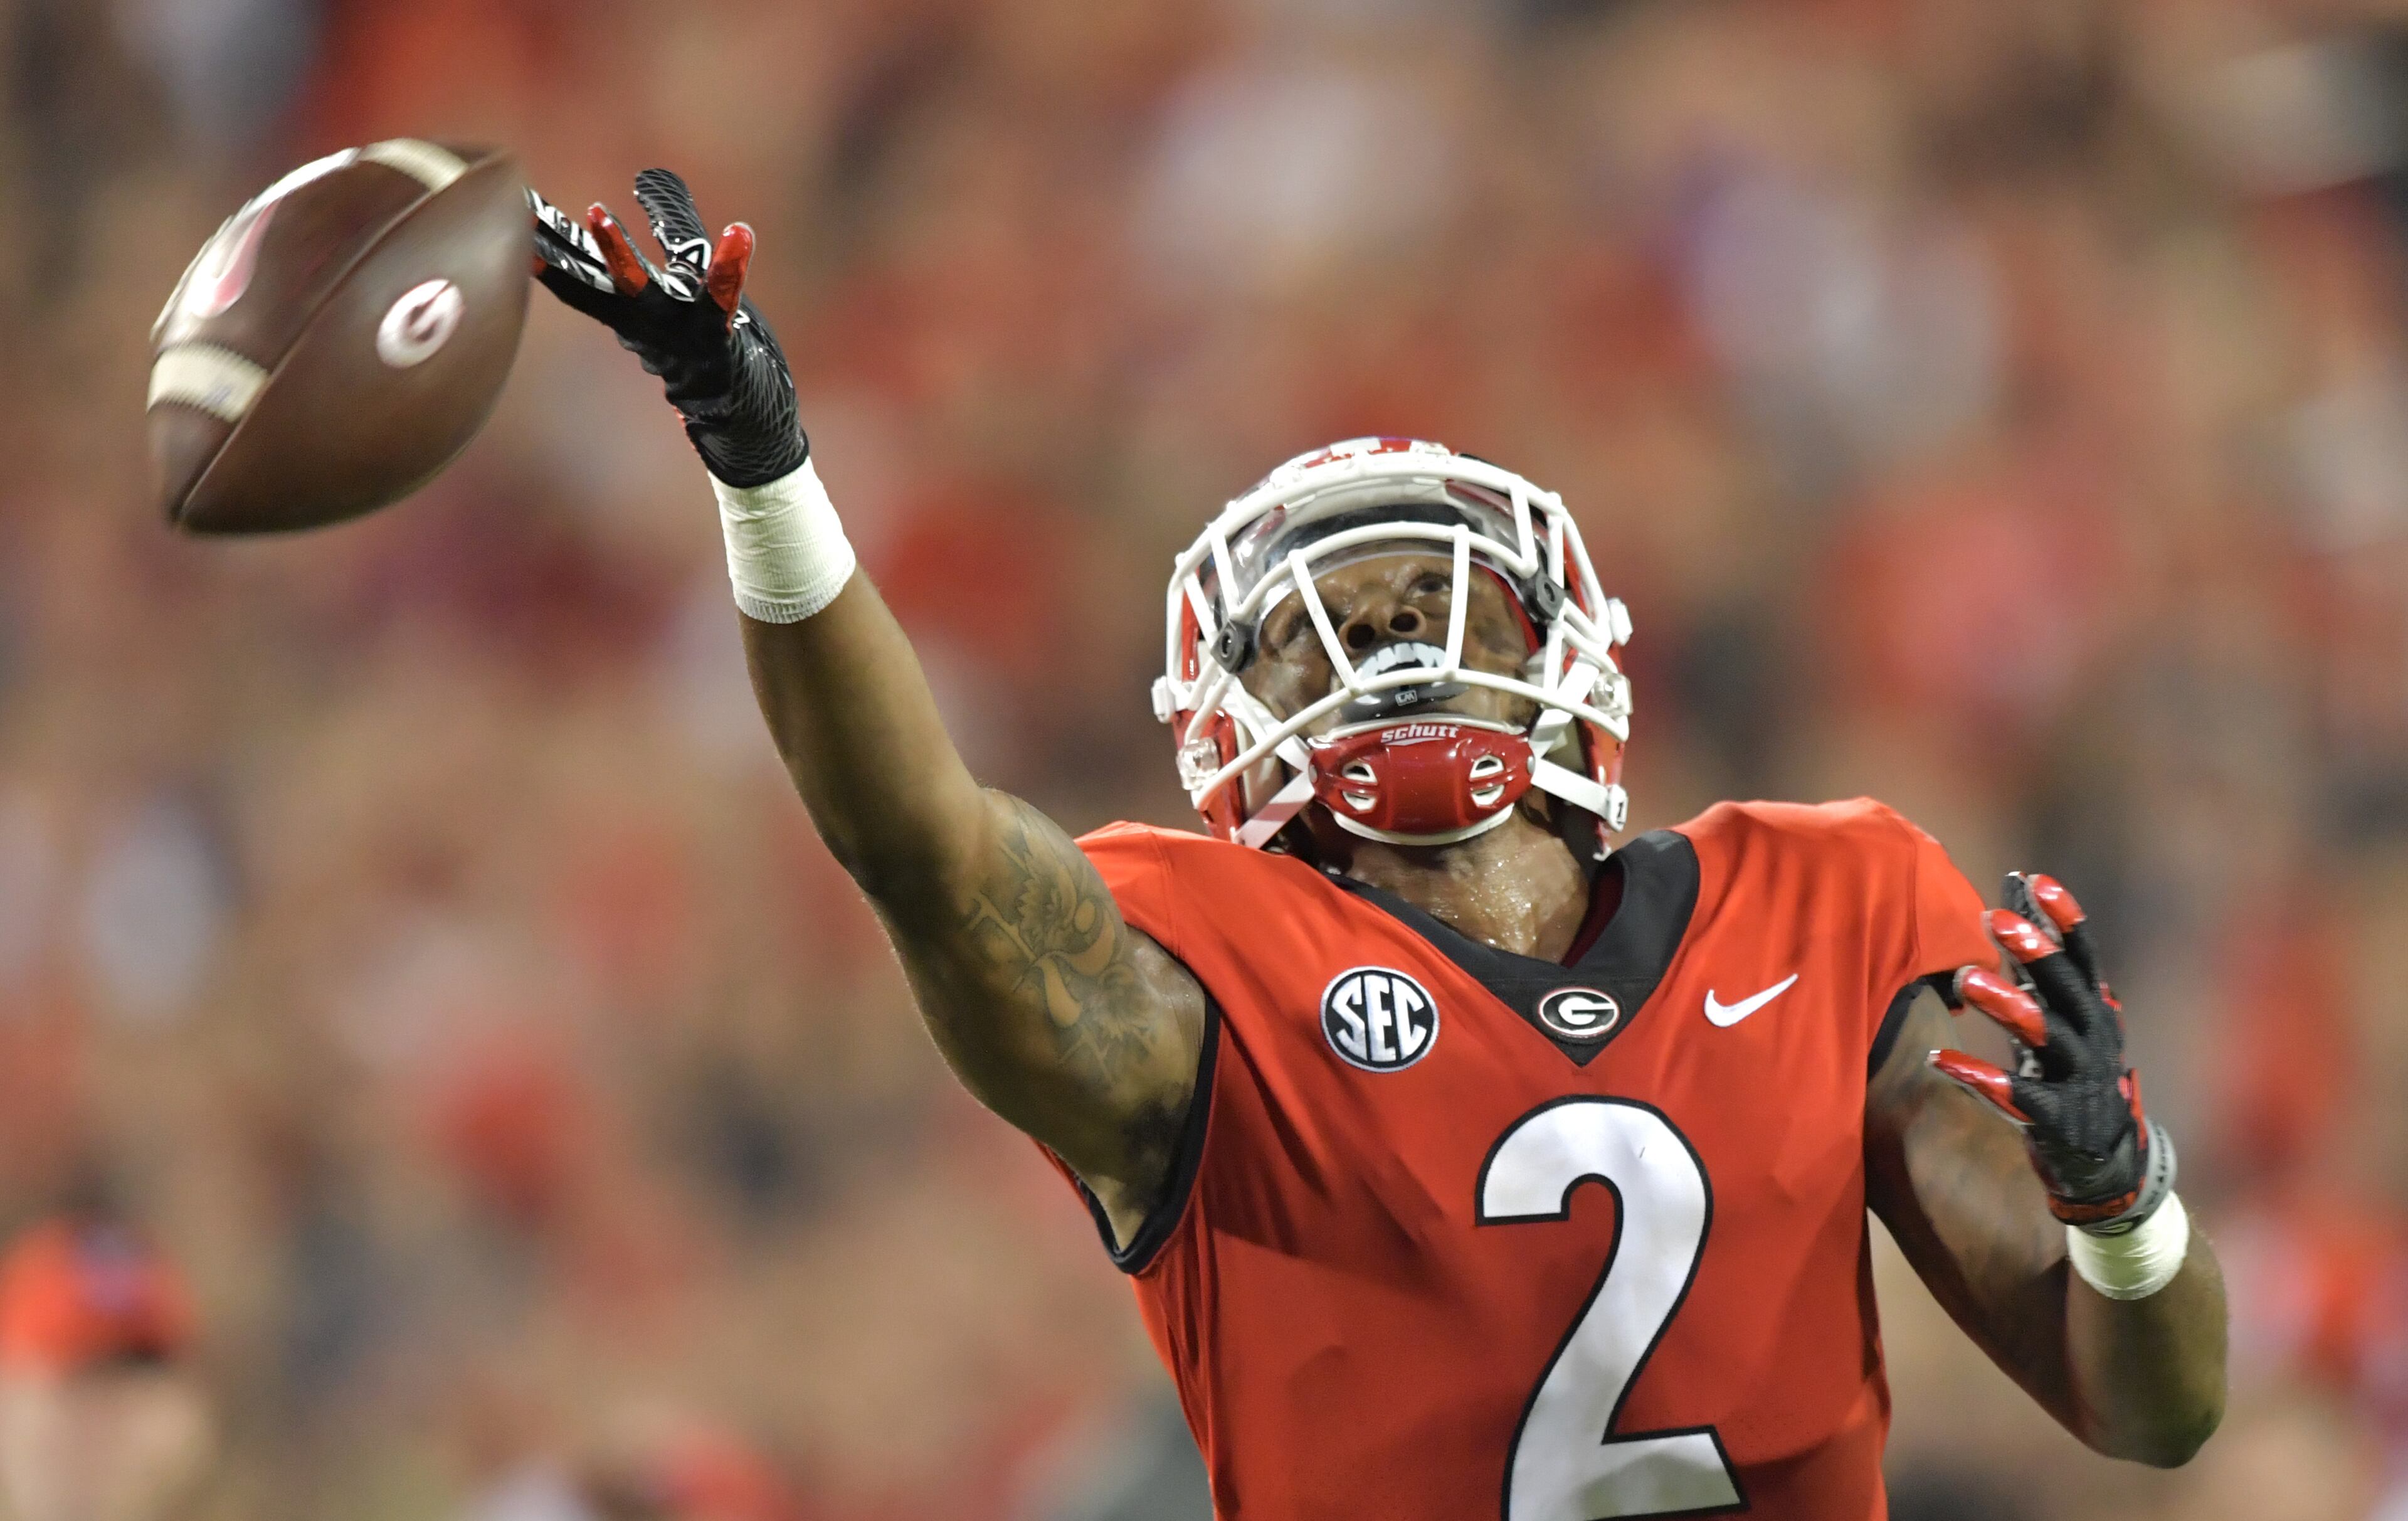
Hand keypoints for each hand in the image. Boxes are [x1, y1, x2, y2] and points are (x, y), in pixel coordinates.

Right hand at [527, 169, 806, 486]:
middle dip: (557, 248)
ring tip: (595, 212)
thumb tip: (650, 172)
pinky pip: (723, 295)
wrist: (740, 420)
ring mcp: (677, 331)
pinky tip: (739, 232)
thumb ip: (674, 224)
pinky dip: (730, 264)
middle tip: (523, 210)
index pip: (577, 274)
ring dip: (615, 254)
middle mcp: (643, 321)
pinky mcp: (719, 335)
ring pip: (640, 291)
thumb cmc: (708, 344)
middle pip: (590, 281)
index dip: (544, 244)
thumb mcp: (684, 280)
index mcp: (627, 310)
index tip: (509, 207)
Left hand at [1931, 873, 2175, 1231]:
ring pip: (2046, 1035)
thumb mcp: (2059, 1016)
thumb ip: (2037, 966)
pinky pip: (2017, 1094)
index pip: (2085, 956)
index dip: (2065, 918)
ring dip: (2008, 1004)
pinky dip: (1979, 1076)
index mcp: (2095, 1010)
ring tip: (1967, 978)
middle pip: (2068, 988)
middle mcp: (2094, 1038)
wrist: (2103, 1161)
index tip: (2035, 881)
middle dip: (2035, 951)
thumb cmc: (2068, 1071)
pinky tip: (1939, 1060)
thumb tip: (2016, 894)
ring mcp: (2079, 1079)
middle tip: (1995, 918)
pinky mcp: (2056, 1118)